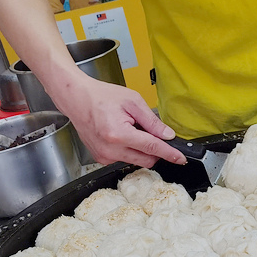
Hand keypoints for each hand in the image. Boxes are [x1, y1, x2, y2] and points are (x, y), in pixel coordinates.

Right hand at [50, 74, 186, 167]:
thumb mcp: (132, 102)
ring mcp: (104, 156)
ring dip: (140, 148)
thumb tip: (168, 135)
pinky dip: (129, 149)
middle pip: (146, 159)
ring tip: (129, 128)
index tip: (181, 158)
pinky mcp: (101, 158)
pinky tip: (120, 134)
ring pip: (136, 160)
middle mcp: (110, 150)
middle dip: (155, 150)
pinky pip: (124, 158)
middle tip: (150, 132)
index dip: (169, 153)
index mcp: (119, 134)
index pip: (152, 148)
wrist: (76, 99)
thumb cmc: (101, 97)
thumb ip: (152, 121)